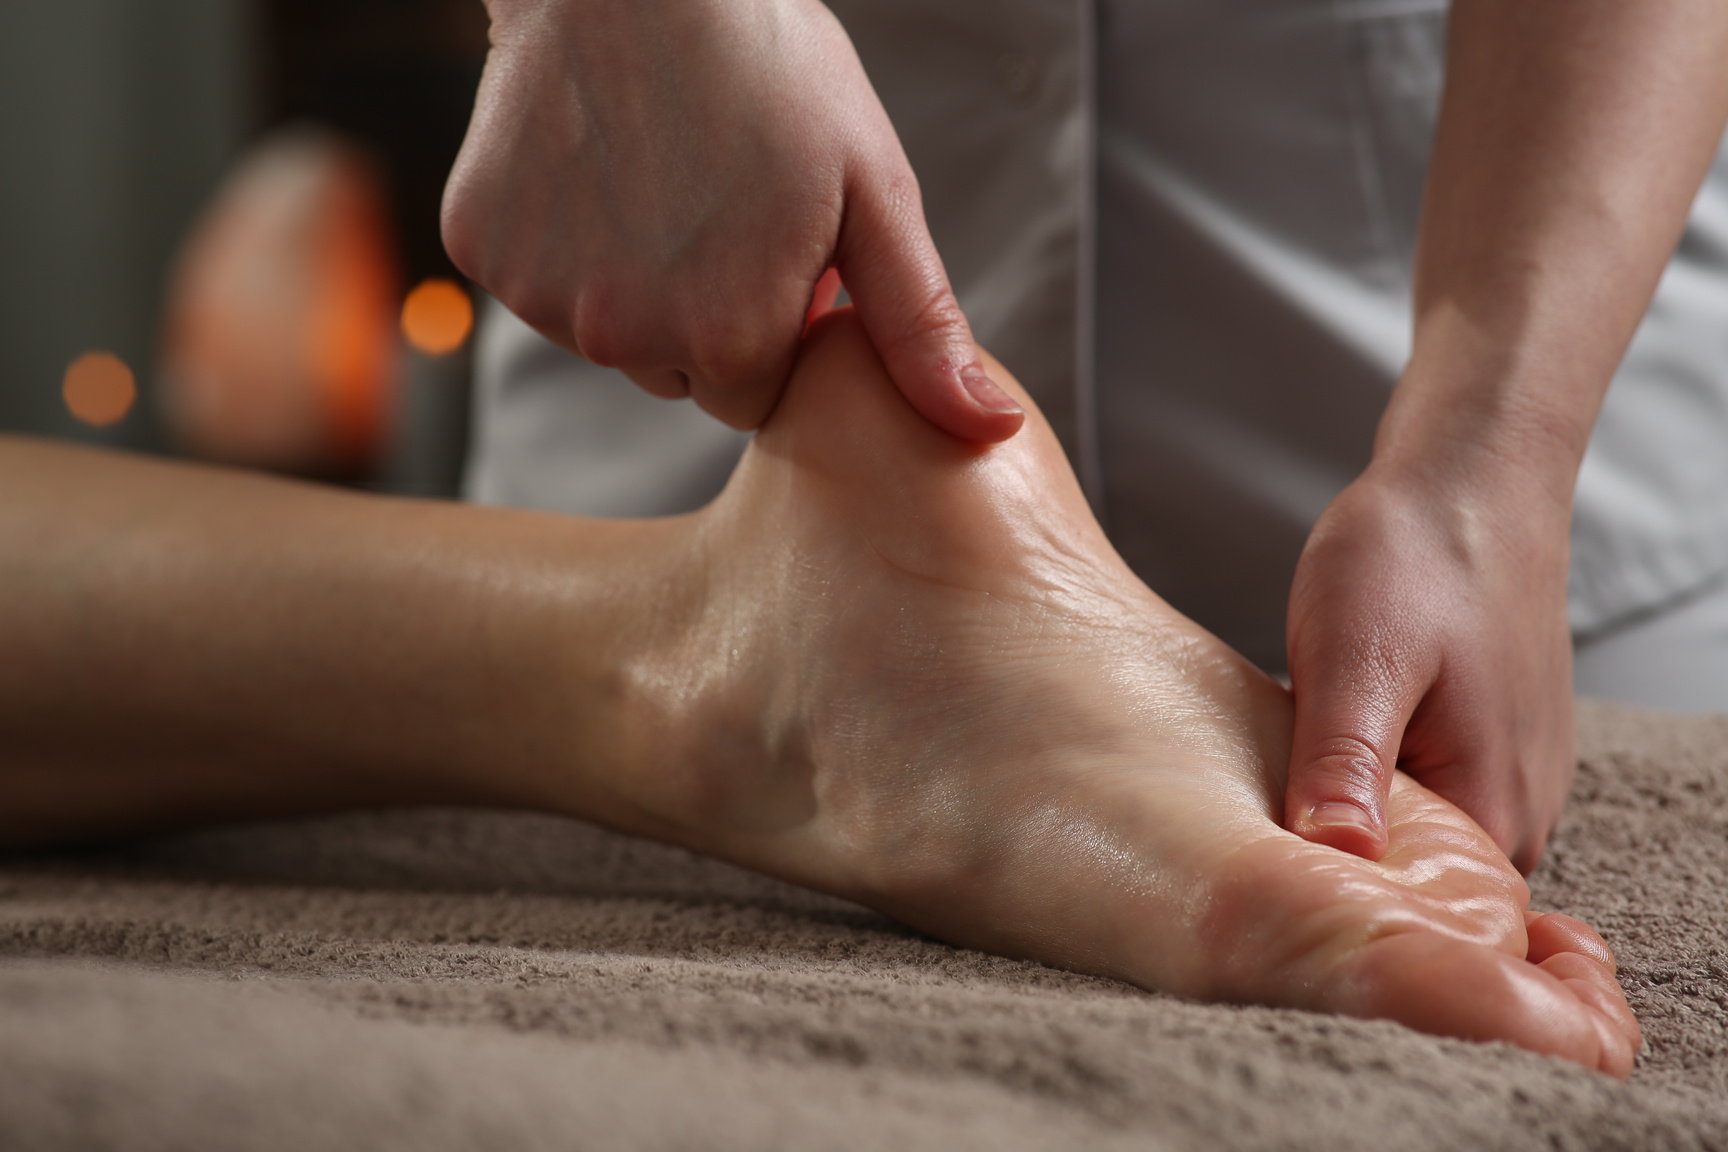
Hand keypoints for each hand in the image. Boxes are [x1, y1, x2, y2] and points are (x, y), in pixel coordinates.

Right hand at [442, 0, 1022, 439]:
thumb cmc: (771, 63)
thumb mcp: (873, 190)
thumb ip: (921, 326)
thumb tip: (993, 430)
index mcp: (728, 339)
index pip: (755, 397)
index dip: (773, 325)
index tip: (777, 250)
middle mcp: (624, 338)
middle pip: (678, 371)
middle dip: (704, 313)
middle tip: (722, 207)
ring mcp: (543, 295)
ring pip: (607, 331)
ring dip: (634, 280)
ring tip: (662, 177)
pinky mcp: (481, 247)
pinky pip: (537, 278)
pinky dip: (563, 240)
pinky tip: (594, 165)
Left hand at [1282, 461, 1575, 873]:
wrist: (1469, 478)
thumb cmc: (1416, 556)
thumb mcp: (1357, 659)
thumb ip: (1344, 763)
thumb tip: (1334, 856)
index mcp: (1493, 813)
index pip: (1407, 915)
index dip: (1325, 902)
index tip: (1251, 876)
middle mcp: (1516, 816)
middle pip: (1404, 884)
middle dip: (1327, 863)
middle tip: (1242, 828)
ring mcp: (1502, 780)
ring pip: (1403, 836)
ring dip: (1341, 813)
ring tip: (1271, 781)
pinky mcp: (1478, 747)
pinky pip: (1412, 794)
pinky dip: (1360, 778)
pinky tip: (1313, 747)